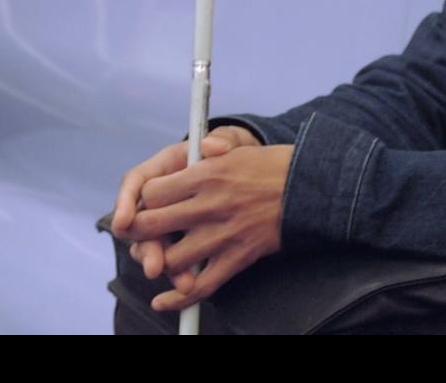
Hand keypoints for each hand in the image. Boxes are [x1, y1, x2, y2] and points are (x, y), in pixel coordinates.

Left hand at [116, 128, 291, 310]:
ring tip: (157, 257)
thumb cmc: (270, 166)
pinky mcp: (237, 257)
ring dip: (160, 261)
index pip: (151, 192)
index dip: (142, 200)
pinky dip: (177, 298)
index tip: (145, 203)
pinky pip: (201, 285)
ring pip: (172, 259)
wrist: (308, 189)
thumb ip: (211, 147)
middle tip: (137, 233)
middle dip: (138, 232)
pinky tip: (162, 301)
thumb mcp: (237, 148)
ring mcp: (222, 235)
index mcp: (205, 174)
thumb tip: (199, 146)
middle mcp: (209, 205)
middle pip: (152, 226)